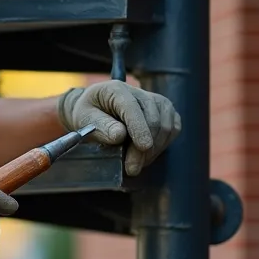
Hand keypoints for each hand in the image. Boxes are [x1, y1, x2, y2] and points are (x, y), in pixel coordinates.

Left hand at [57, 80, 180, 175]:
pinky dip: (163, 145)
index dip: (139, 127)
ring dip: (154, 150)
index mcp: (116, 90)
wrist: (96, 109)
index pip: (132, 107)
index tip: (143, 147)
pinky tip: (147, 154)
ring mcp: (155, 101)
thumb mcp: (84, 119)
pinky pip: (173, 129)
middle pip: (152, 120)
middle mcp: (139, 92)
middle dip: (144, 149)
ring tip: (136, 163)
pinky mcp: (165, 111)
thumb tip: (119, 135)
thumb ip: (100, 126)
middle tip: (132, 168)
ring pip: (166, 126)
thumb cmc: (89, 113)